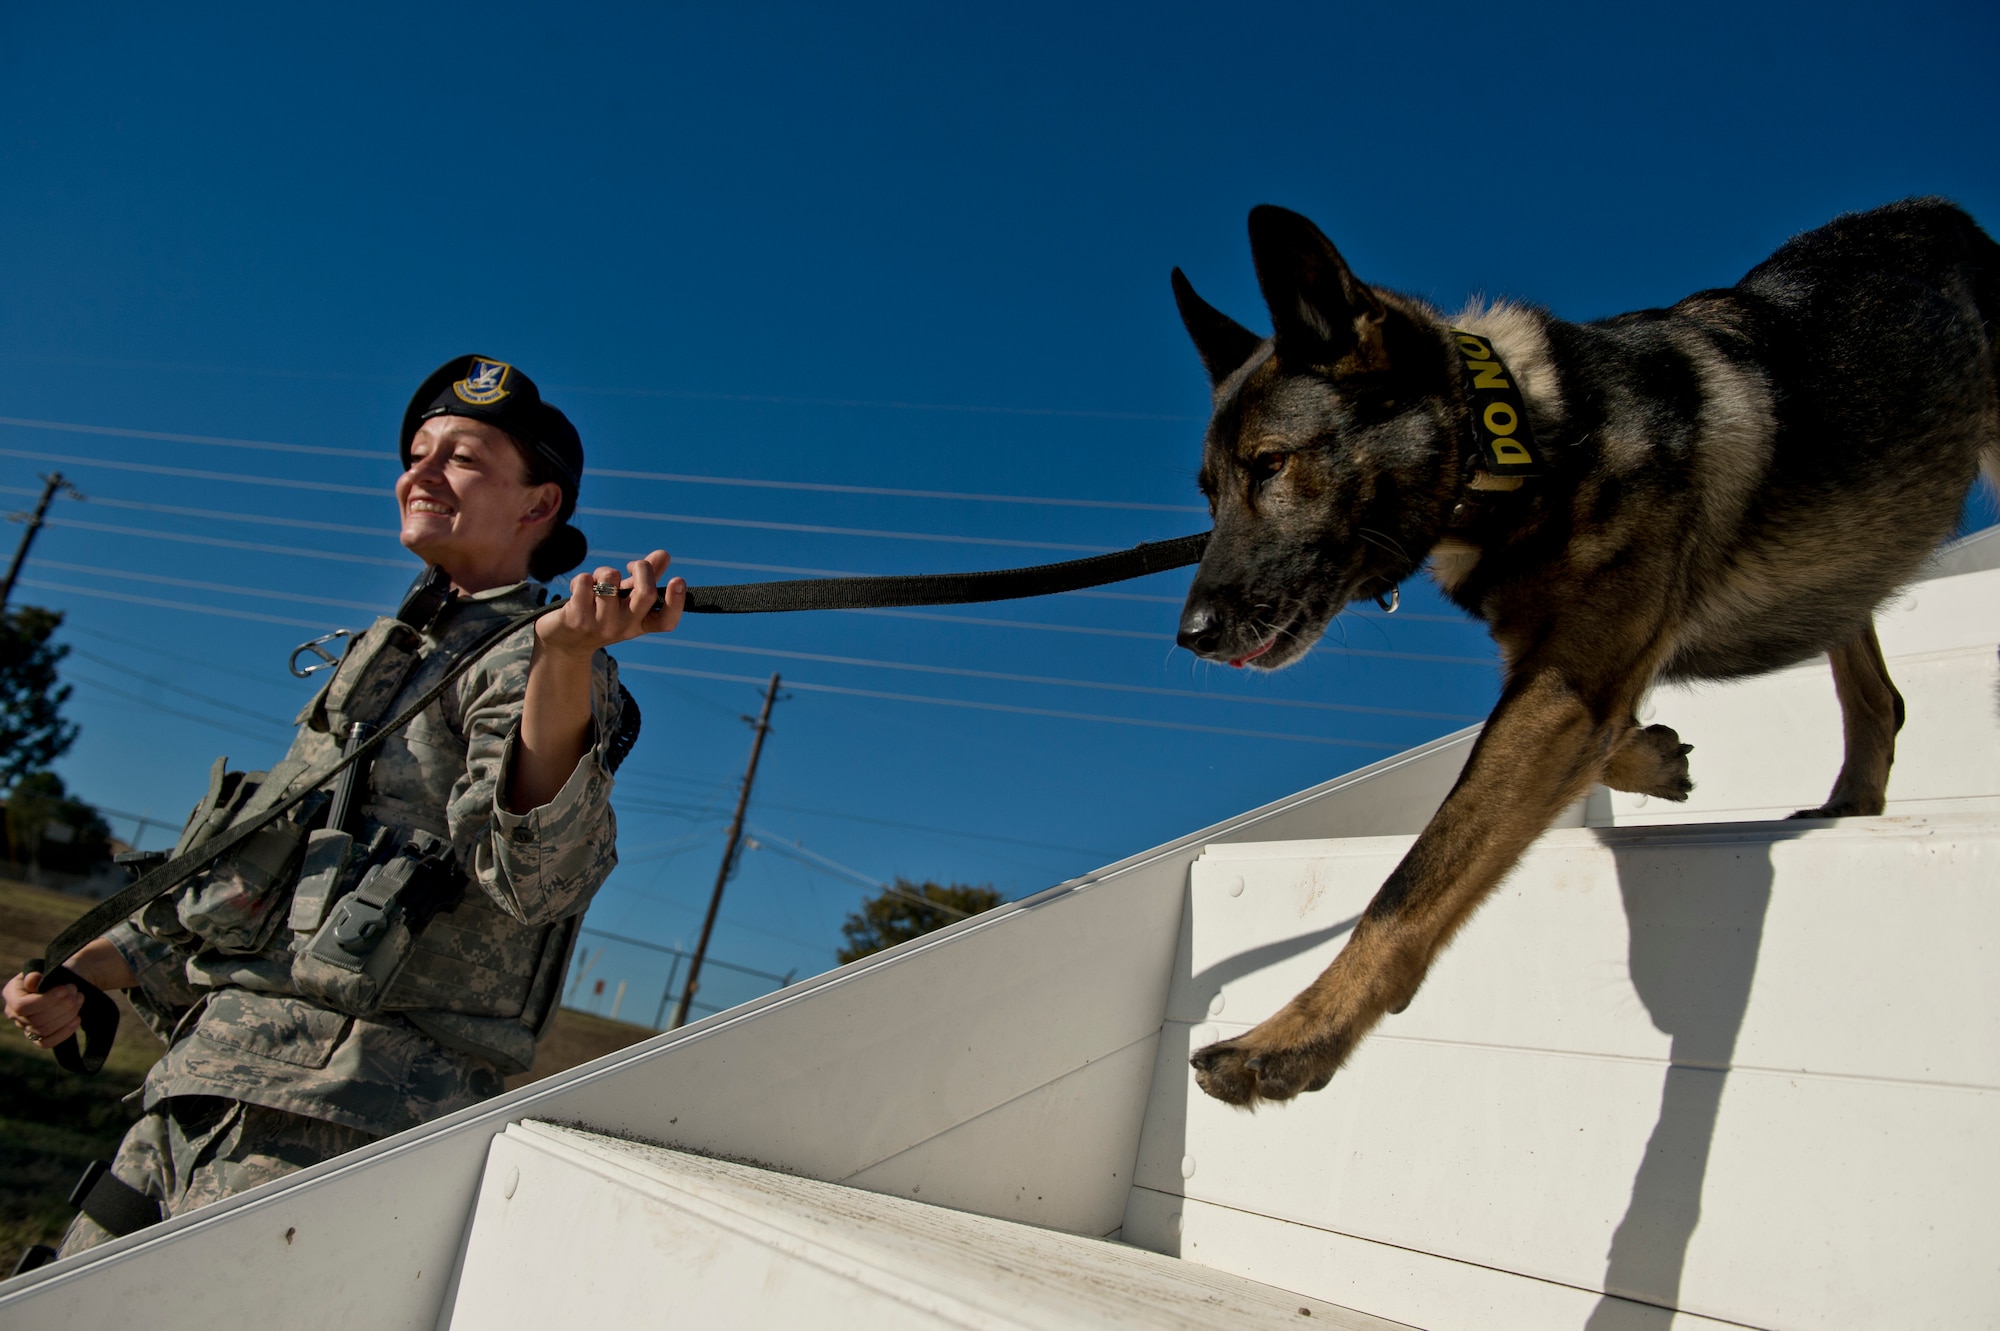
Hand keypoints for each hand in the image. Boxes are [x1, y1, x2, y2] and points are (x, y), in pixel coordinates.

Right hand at [5, 970, 84, 1048]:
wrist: (62, 983)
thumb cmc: (53, 975)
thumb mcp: (45, 969)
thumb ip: (37, 975)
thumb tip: (33, 979)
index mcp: (12, 995)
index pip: (22, 1006)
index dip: (46, 1000)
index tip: (65, 989)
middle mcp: (14, 1014)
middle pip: (37, 1020)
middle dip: (62, 1006)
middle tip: (76, 991)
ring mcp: (25, 1027)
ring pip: (44, 1030)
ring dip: (67, 1015)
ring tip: (79, 999)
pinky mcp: (37, 1038)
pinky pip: (47, 1043)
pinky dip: (64, 1032)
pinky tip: (77, 1019)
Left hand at [536, 551, 685, 660]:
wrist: (564, 642)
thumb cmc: (602, 614)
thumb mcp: (627, 600)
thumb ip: (647, 577)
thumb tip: (664, 555)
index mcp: (641, 624)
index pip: (667, 620)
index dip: (676, 601)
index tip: (678, 580)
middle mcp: (624, 627)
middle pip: (646, 593)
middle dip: (642, 568)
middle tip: (632, 566)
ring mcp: (601, 625)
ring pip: (610, 577)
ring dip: (603, 571)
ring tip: (596, 582)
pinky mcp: (577, 618)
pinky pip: (584, 581)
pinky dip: (582, 579)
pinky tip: (579, 591)